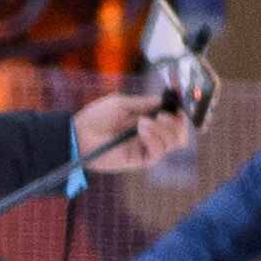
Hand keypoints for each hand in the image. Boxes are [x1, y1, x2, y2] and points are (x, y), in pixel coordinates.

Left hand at [69, 89, 193, 169]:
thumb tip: (166, 101)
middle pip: (179, 136)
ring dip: (161, 130)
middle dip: (176, 124)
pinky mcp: (140, 160)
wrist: (80, 134)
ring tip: (142, 123)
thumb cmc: (97, 117)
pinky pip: (158, 152)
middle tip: (161, 116)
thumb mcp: (123, 103)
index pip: (175, 123)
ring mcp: (146, 149)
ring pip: (172, 144)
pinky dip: (153, 138)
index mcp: (149, 122)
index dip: (180, 116)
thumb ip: (145, 103)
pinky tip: (140, 130)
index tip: (178, 108)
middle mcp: (151, 137)